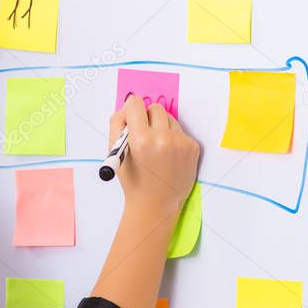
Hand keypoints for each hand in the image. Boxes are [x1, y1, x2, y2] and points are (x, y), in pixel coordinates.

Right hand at [108, 95, 199, 217]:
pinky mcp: (192, 147)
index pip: (135, 104)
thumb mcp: (115, 153)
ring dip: (161, 127)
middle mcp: (162, 138)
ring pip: (169, 118)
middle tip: (144, 133)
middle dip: (147, 117)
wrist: (156, 204)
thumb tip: (127, 106)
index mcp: (140, 140)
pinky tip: (168, 156)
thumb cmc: (133, 180)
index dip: (131, 110)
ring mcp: (180, 143)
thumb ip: (117, 124)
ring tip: (156, 148)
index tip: (132, 117)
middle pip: (155, 108)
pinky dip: (173, 139)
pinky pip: (180, 131)